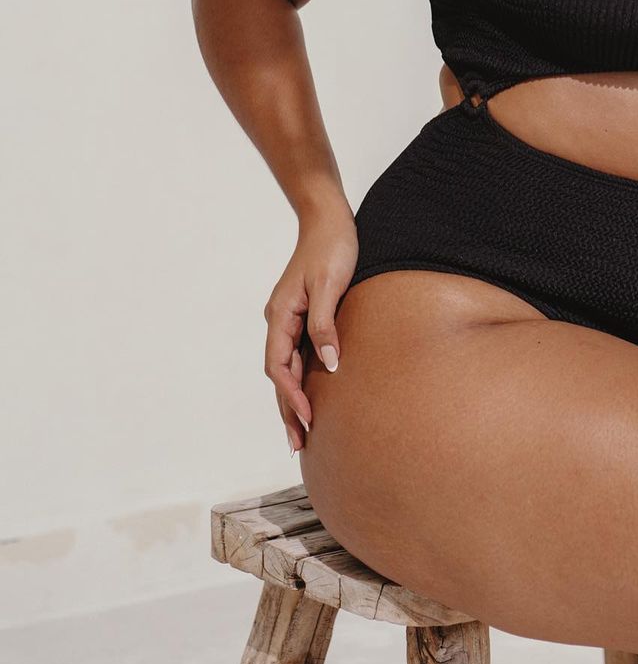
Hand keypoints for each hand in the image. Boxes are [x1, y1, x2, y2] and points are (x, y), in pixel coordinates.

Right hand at [264, 199, 358, 455]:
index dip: (291, 395)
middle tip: (298, 444)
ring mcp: (290, 318)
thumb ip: (324, 325)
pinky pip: (300, 354)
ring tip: (305, 431)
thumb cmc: (332, 248)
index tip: (307, 418)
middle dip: (287, 409)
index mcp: (280, 314)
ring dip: (294, 398)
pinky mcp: (305, 315)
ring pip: (288, 367)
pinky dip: (303, 377)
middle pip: (280, 374)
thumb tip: (329, 365)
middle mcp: (280, 320)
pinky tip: (316, 392)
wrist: (329, 218)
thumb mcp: (329, 285)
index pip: (279, 366)